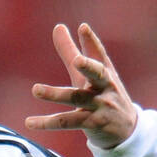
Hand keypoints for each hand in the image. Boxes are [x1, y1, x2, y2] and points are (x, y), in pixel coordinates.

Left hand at [25, 22, 136, 148]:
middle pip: (97, 74)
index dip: (91, 41)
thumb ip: (71, 51)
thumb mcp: (88, 75)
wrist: (127, 130)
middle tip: (77, 61)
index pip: (98, 54)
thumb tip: (58, 26)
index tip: (83, 28)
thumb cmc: (104, 95)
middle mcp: (105, 87)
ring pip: (76, 98)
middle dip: (88, 67)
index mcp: (105, 72)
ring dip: (55, 94)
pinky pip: (67, 122)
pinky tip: (29, 122)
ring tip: (35, 89)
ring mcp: (100, 106)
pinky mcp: (92, 124)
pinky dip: (47, 123)